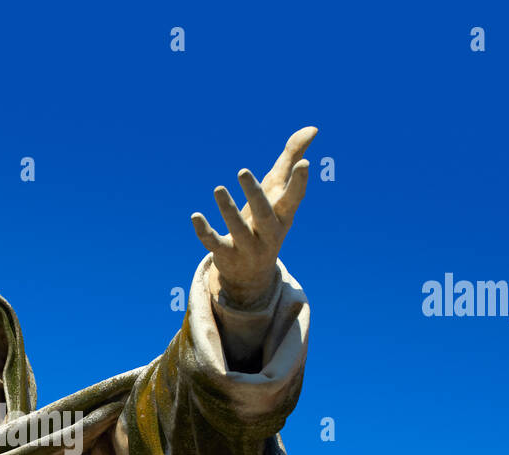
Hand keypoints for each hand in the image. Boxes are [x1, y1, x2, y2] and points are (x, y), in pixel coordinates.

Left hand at [191, 126, 315, 309]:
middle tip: (243, 170)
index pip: (294, 198)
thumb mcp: (279, 191)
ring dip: (228, 210)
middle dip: (254, 194)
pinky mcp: (227, 255)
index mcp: (284, 215)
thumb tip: (313, 128)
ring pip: (238, 229)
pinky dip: (204, 231)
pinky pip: (214, 243)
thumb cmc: (267, 220)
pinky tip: (195, 216)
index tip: (304, 164)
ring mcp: (248, 247)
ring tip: (218, 188)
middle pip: (264, 214)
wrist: (252, 274)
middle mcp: (269, 232)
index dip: (299, 183)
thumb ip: (292, 158)